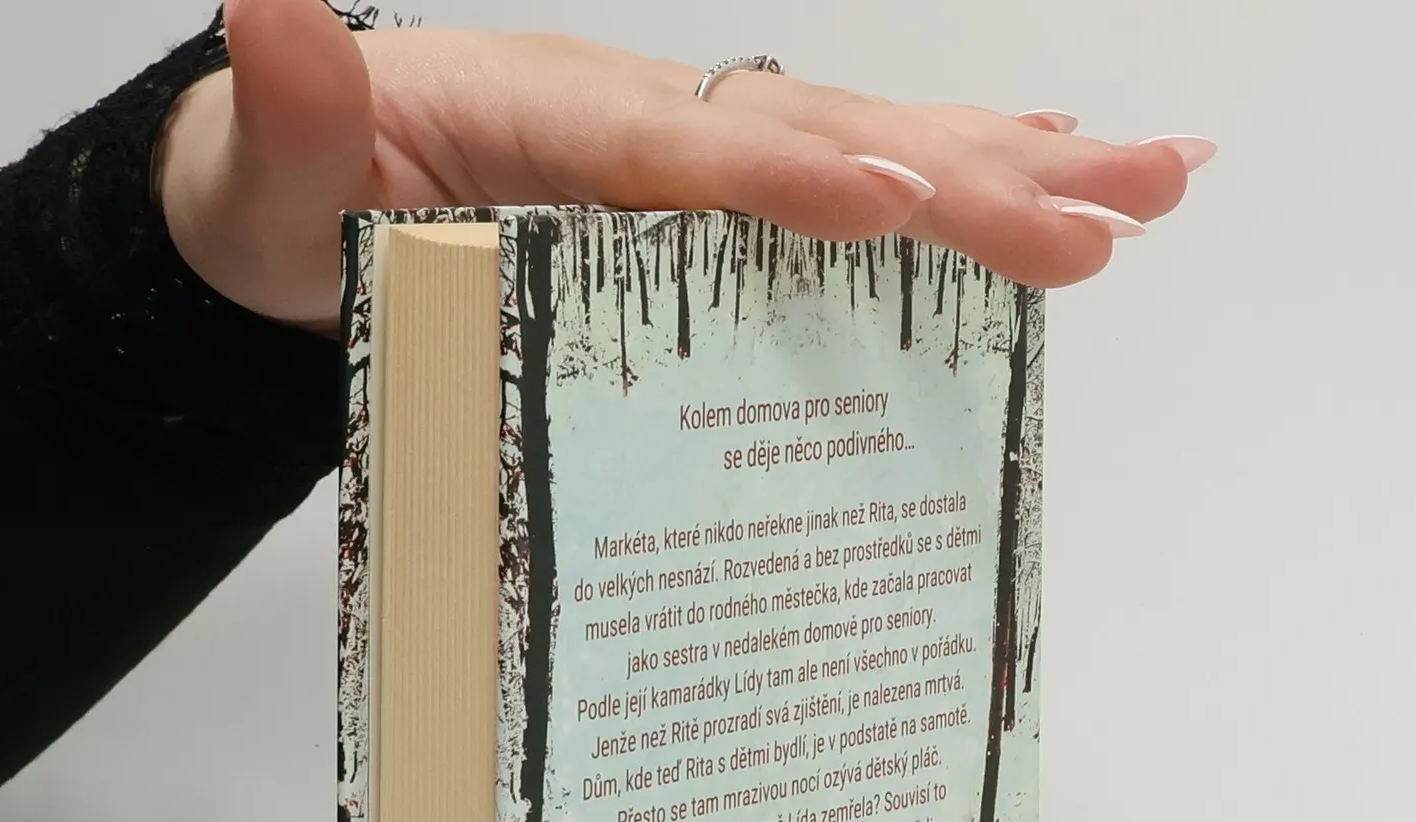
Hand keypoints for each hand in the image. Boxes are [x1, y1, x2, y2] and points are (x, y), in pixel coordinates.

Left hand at [158, 0, 1210, 332]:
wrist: (290, 208)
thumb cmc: (287, 204)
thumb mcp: (261, 175)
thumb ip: (290, 118)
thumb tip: (268, 9)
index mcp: (554, 123)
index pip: (689, 153)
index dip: (793, 175)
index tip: (894, 195)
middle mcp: (646, 123)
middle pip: (828, 135)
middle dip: (970, 174)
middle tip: (1119, 206)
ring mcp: (690, 158)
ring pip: (868, 147)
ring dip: (1012, 170)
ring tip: (1153, 189)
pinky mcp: (710, 201)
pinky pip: (842, 189)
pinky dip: (948, 186)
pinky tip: (1043, 190)